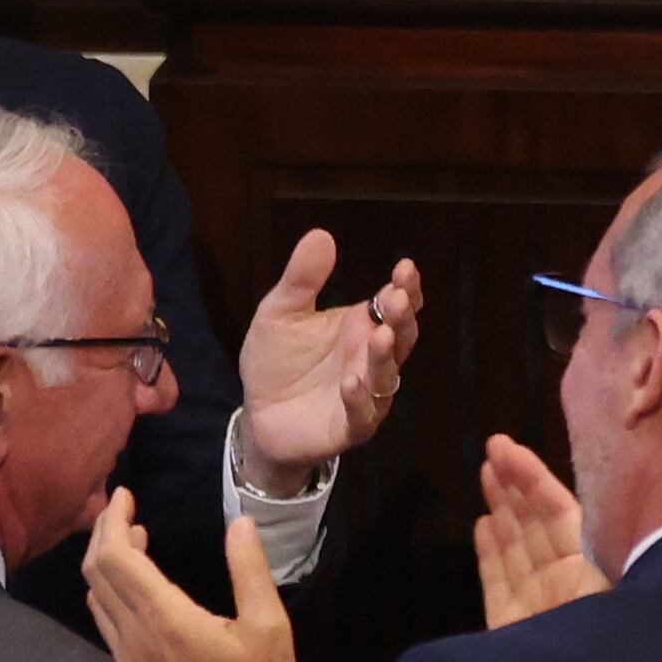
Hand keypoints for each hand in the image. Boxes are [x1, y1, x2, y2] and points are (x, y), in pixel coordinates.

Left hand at [82, 495, 294, 661]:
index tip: (125, 495)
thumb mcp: (269, 627)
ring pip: (96, 601)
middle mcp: (133, 638)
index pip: (115, 555)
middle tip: (126, 510)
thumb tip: (240, 522)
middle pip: (96, 573)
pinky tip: (139, 594)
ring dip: (107, 565)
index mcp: (163, 618)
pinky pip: (107, 628)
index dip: (113, 519)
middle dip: (104, 534)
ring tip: (135, 542)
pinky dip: (112, 596)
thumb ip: (250, 570)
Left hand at [234, 233, 421, 489]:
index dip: (404, 287)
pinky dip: (359, 400)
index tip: (405, 267)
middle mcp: (370, 359)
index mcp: (360, 327)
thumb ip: (302, 279)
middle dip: (402, 317)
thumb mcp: (280, 313)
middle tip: (398, 296)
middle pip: (400, 337)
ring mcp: (365, 395)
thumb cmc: (277, 361)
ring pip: (386, 376)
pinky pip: (362, 416)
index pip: (393, 304)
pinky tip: (351, 382)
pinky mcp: (348, 427)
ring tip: (380, 335)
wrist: (257, 415)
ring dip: (385, 357)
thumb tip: (321, 234)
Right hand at [473, 433, 609, 625]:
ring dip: (503, 510)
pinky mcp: (509, 629)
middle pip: (539, 525)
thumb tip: (599, 479)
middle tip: (493, 448)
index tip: (507, 448)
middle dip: (516, 486)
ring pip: (518, 550)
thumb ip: (591, 535)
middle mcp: (568, 582)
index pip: (563, 512)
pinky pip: (497, 585)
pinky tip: (483, 524)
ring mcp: (538, 607)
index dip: (534, 479)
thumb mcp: (606, 576)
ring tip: (485, 473)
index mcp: (596, 568)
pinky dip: (490, 555)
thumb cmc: (597, 630)